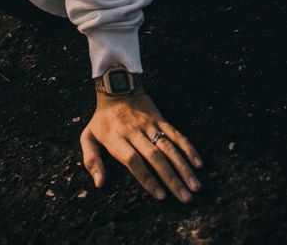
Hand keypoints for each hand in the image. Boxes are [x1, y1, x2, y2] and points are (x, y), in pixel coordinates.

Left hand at [80, 92, 202, 202]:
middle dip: (172, 179)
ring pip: (169, 147)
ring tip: (195, 186)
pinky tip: (198, 163)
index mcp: (117, 139)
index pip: (134, 161)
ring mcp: (149, 125)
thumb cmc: (102, 119)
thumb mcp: (88, 136)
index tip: (161, 196)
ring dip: (184, 168)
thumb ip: (91, 160)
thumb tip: (100, 184)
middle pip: (155, 157)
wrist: (117, 88)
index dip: (148, 179)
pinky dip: (188, 148)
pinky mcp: (160, 119)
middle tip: (186, 199)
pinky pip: (176, 134)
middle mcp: (135, 132)